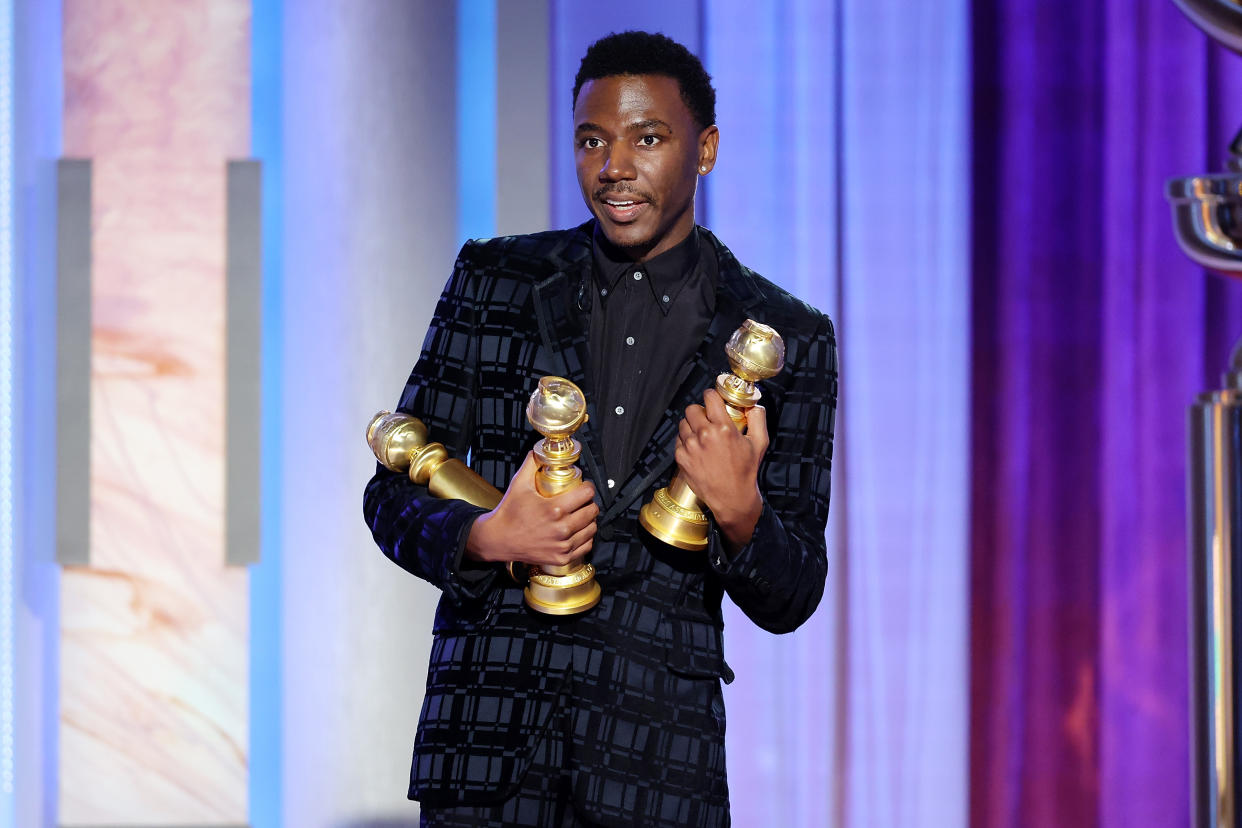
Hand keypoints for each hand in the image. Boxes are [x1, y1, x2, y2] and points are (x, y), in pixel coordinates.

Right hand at [465, 451, 598, 568]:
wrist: (498, 539)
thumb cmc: (509, 512)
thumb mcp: (519, 483)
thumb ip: (532, 463)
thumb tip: (540, 449)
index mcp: (554, 509)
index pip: (587, 494)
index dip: (588, 487)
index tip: (584, 486)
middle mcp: (561, 529)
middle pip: (592, 511)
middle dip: (590, 503)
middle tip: (582, 500)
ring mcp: (562, 545)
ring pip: (592, 529)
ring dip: (590, 520)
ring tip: (581, 514)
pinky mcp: (562, 557)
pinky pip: (586, 546)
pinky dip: (586, 537)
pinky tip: (579, 531)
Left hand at [675, 388, 767, 552]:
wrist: (732, 498)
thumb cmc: (746, 471)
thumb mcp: (760, 443)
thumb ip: (758, 419)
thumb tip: (754, 405)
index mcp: (723, 428)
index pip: (709, 397)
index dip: (711, 396)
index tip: (713, 400)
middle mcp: (704, 435)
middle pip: (692, 408)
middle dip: (700, 411)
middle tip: (707, 419)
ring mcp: (690, 447)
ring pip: (683, 423)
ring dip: (691, 425)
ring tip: (702, 435)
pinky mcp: (681, 458)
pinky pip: (678, 440)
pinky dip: (686, 441)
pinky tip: (697, 448)